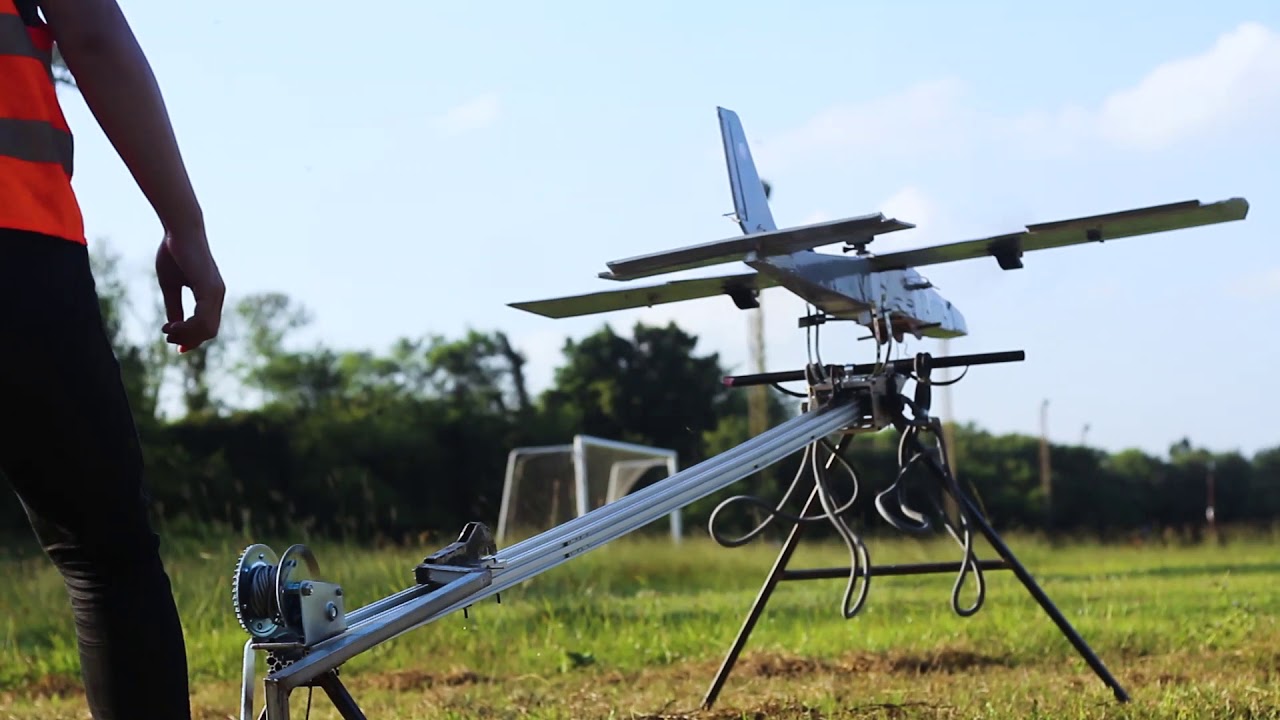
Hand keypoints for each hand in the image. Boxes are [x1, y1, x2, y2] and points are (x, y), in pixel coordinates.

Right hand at [155, 230, 224, 352]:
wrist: (179, 230)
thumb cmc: (173, 253)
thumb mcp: (171, 285)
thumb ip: (174, 306)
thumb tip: (173, 327)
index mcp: (210, 295)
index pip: (208, 326)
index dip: (192, 338)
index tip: (174, 343)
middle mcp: (217, 295)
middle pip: (209, 331)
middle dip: (188, 339)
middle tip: (167, 336)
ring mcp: (215, 293)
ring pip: (207, 328)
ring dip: (186, 335)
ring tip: (167, 330)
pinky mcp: (209, 289)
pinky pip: (203, 319)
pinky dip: (187, 327)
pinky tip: (171, 325)